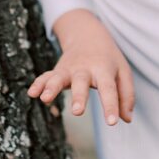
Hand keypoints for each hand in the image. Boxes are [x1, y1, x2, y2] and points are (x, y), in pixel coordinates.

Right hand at [27, 9, 133, 125]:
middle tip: (78, 112)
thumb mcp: (123, 73)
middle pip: (82, 83)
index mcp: (105, 70)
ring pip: (59, 78)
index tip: (113, 122)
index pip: (109, 89)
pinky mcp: (57, 71)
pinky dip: (38, 84)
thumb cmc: (109, 61)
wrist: (89, 36)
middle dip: (79, 97)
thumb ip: (126, 96)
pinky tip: (32, 93)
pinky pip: (45, 76)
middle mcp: (86, 69)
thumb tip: (127, 119)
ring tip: (46, 99)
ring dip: (52, 88)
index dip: (111, 106)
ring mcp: (69, 69)